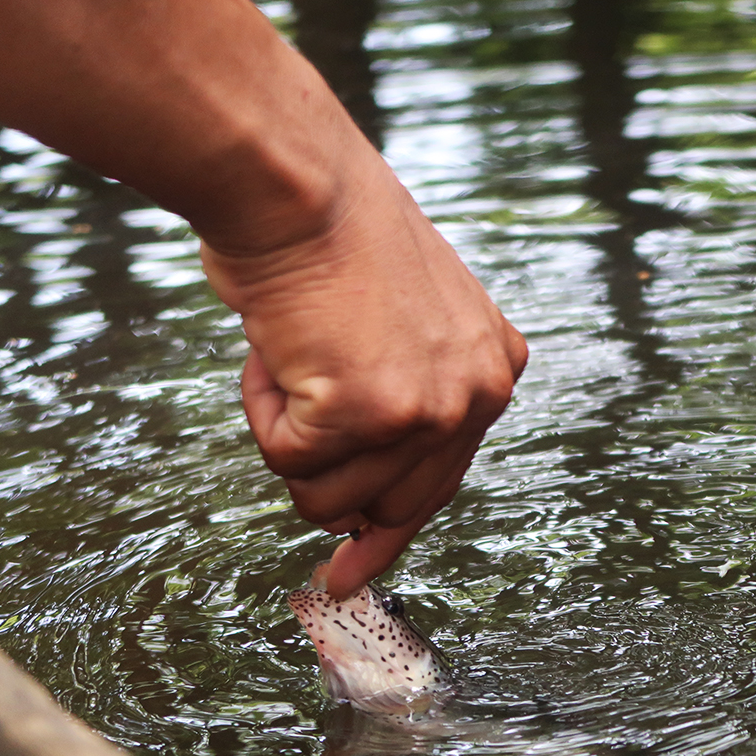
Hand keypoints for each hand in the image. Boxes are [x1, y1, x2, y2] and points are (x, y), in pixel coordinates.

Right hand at [202, 158, 526, 599]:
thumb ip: (405, 397)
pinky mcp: (370, 413)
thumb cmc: (328, 237)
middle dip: (333, 492)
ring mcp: (428, 409)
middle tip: (313, 503)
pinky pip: (285, 458)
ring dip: (287, 432)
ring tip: (293, 352)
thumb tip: (362, 506)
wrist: (298, 183)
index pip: (443, 480)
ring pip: (325, 496)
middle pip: (393, 507)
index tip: (355, 572)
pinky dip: (261, 406)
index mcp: (494, 371)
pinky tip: (277, 346)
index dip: (391, 529)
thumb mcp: (402, 322)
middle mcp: (478, 396)